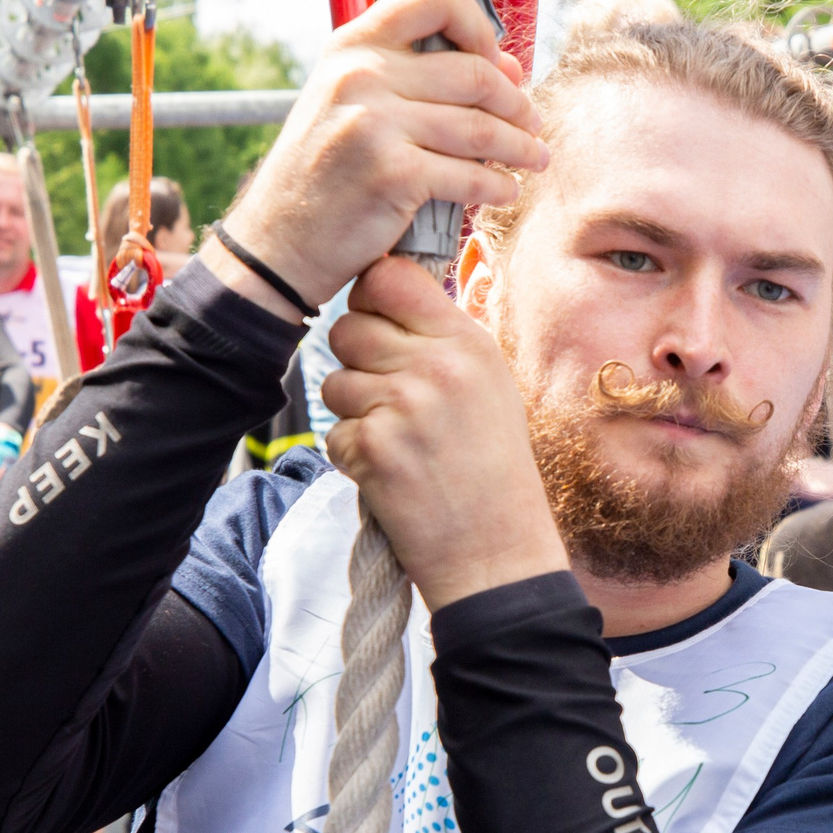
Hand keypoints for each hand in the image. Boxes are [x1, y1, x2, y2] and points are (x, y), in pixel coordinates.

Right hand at [212, 0, 547, 317]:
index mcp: (352, 46)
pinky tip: (504, 191)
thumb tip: (504, 65)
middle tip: (531, 124)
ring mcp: (375, 124)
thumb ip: (413, 79)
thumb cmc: (321, 175)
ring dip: (519, 147)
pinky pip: (469, 175)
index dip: (479, 25)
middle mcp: (361, 74)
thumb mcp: (348, 104)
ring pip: (481, 127)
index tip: (496, 60)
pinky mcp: (392, 175)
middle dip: (516, 103)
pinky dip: (497, 187)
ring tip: (533, 158)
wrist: (276, 244)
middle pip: (474, 72)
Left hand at [320, 256, 569, 611]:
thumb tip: (383, 295)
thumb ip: (440, 340)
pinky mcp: (373, 448)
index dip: (370, 297)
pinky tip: (394, 475)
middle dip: (357, 361)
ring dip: (354, 413)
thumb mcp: (487, 386)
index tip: (378, 321)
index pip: (388, 278)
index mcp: (468, 342)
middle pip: (348, 327)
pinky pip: (334, 432)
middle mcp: (436, 365)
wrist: (498, 555)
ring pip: (334, 382)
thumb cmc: (493, 472)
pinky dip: (354, 455)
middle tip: (390, 398)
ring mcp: (402, 406)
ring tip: (401, 442)